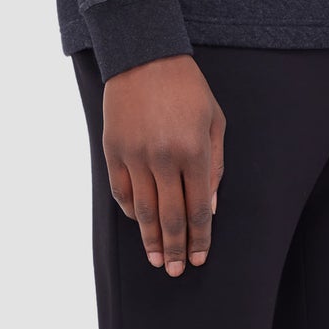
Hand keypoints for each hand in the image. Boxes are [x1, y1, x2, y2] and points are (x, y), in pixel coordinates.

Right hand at [101, 54, 224, 275]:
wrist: (144, 57)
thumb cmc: (188, 88)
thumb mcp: (215, 122)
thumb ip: (214, 166)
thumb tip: (208, 207)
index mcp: (193, 151)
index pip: (197, 208)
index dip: (199, 238)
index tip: (199, 258)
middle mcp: (163, 158)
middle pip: (171, 217)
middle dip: (175, 249)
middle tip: (175, 271)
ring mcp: (135, 156)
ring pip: (144, 210)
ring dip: (151, 239)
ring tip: (156, 260)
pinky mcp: (113, 150)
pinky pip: (122, 191)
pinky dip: (131, 211)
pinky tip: (140, 223)